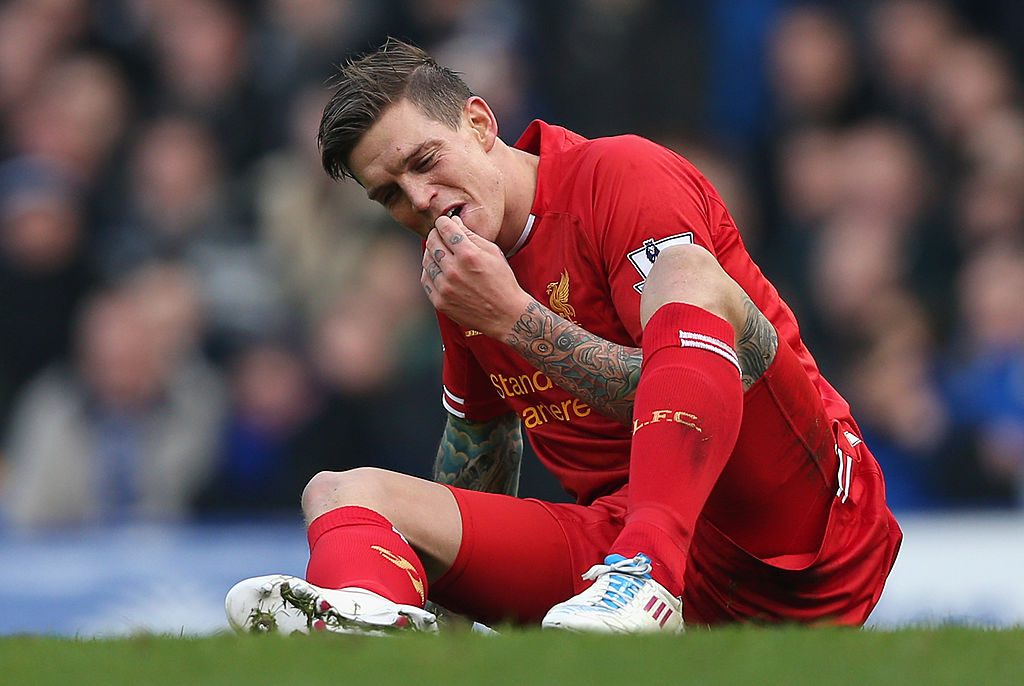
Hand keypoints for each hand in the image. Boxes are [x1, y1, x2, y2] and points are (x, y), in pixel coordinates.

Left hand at [421, 215, 531, 337]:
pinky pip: (426, 279)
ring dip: (432, 252)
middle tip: (441, 236)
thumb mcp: (493, 253)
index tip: (445, 223)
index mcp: (469, 255)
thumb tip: (453, 221)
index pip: (445, 229)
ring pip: (426, 260)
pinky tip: (439, 269)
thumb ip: (471, 235)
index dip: (443, 222)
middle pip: (432, 242)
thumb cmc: (502, 281)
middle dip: (436, 235)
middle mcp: (454, 271)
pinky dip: (430, 270)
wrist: (505, 315)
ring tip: (441, 253)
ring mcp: (445, 287)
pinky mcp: (440, 301)